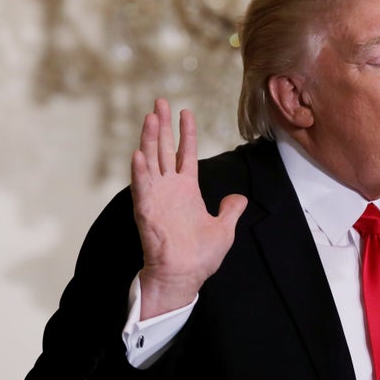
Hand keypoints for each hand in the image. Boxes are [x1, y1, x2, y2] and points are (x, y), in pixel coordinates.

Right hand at [130, 98, 246, 319]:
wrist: (185, 277)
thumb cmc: (201, 257)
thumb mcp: (224, 229)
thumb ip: (230, 210)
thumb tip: (239, 198)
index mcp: (187, 190)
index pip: (185, 154)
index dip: (186, 133)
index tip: (185, 111)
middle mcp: (170, 189)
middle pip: (164, 149)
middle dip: (162, 125)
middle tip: (159, 101)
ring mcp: (157, 197)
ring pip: (151, 161)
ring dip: (149, 139)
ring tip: (150, 117)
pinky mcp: (147, 211)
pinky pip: (142, 187)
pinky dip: (140, 171)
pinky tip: (139, 153)